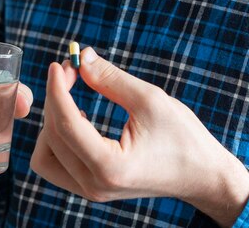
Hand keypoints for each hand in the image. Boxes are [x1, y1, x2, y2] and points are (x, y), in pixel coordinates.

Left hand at [30, 47, 248, 226]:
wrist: (203, 177)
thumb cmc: (183, 138)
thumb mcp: (149, 99)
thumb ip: (109, 78)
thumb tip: (80, 57)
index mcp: (110, 167)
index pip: (65, 124)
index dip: (56, 89)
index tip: (57, 64)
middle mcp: (95, 185)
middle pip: (52, 136)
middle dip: (56, 99)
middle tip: (72, 71)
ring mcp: (91, 191)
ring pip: (45, 155)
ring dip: (51, 122)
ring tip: (72, 98)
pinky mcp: (91, 188)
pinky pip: (56, 163)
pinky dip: (58, 139)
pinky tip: (78, 118)